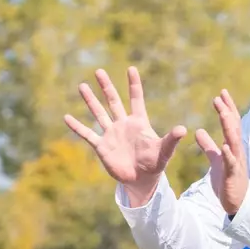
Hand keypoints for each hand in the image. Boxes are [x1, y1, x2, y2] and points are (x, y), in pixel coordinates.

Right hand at [64, 67, 187, 202]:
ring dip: (90, 100)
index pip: (136, 99)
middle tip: (99, 71)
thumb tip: (183, 129)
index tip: (131, 68)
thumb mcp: (164, 151)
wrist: (141, 180)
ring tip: (82, 86)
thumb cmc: (155, 164)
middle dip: (106, 86)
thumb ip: (171, 140)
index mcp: (139, 122)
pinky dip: (77, 126)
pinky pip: (87, 134)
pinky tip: (67, 117)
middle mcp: (123, 124)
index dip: (134, 84)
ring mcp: (111, 134)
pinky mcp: (102, 147)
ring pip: (99, 113)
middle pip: (113, 101)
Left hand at [195, 90, 248, 215]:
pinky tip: (224, 146)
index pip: (231, 123)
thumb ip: (208, 146)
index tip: (221, 93)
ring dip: (229, 127)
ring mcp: (236, 162)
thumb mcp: (216, 160)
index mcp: (232, 146)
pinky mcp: (233, 174)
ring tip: (223, 114)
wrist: (238, 202)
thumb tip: (198, 131)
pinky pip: (231, 163)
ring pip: (234, 141)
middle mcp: (236, 151)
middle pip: (234, 127)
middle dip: (227, 111)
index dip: (227, 108)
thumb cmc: (228, 180)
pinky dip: (228, 154)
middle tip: (220, 96)